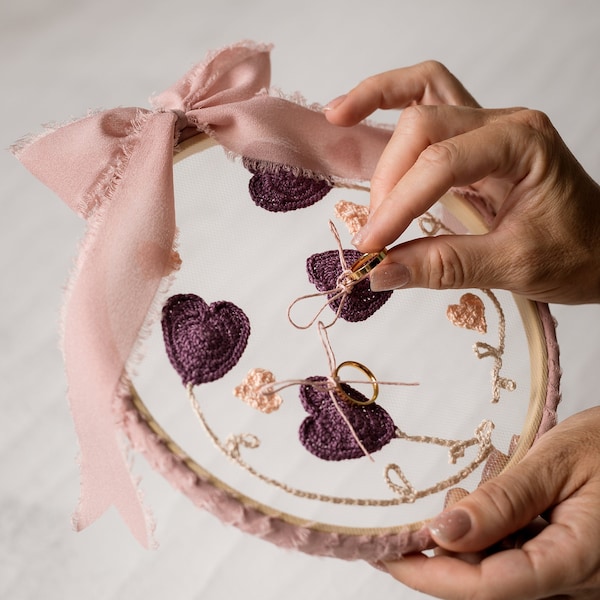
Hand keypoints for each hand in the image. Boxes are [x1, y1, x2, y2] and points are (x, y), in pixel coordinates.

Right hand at [325, 62, 599, 303]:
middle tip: (375, 232)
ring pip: (424, 92)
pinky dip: (391, 103)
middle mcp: (503, 123)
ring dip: (377, 101)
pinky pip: (428, 104)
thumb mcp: (513, 266)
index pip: (442, 163)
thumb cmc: (578, 253)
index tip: (373, 246)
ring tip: (337, 118)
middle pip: (424, 124)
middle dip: (389, 178)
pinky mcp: (471, 141)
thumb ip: (444, 265)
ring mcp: (487, 126)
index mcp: (522, 145)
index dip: (400, 204)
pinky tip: (360, 113)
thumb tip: (381, 272)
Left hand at [380, 407, 599, 599]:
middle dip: (446, 556)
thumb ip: (503, 502)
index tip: (388, 555)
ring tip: (459, 498)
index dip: (433, 576)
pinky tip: (483, 507)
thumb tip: (443, 533)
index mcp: (578, 561)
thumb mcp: (556, 463)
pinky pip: (521, 562)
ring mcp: (577, 577)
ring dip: (468, 545)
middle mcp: (580, 583)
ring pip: (504, 575)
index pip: (492, 587)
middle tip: (414, 515)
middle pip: (493, 585)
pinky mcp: (571, 565)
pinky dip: (492, 538)